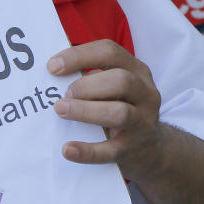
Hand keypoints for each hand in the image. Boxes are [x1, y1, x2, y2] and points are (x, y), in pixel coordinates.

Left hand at [47, 39, 163, 179]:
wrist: (150, 149)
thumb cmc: (120, 106)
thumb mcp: (113, 87)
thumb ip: (91, 77)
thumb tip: (53, 72)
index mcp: (137, 70)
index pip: (110, 52)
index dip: (79, 56)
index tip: (52, 67)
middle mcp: (145, 93)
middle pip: (120, 80)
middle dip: (85, 86)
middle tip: (64, 95)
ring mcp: (143, 122)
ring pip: (120, 113)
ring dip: (86, 111)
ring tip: (62, 110)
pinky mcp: (133, 149)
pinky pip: (110, 151)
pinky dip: (87, 151)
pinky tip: (68, 149)